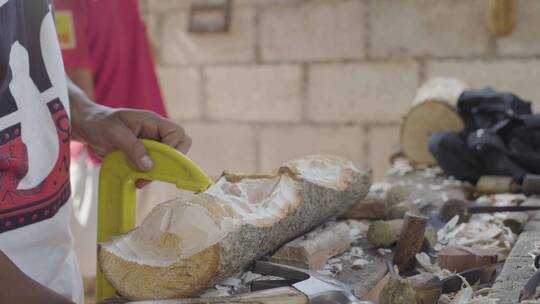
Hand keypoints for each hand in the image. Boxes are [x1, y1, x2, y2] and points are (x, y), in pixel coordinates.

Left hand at [71, 106, 191, 171]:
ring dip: (157, 172)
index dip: (173, 147)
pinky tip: (137, 180)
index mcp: (152, 121)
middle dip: (169, 162)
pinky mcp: (142, 155)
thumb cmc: (98, 123)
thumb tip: (149, 166)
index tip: (158, 159)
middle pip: (178, 146)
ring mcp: (149, 144)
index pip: (177, 133)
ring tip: (141, 179)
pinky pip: (153, 166)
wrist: (84, 126)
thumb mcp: (114, 133)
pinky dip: (148, 175)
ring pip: (166, 159)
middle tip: (153, 171)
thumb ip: (133, 147)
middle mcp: (155, 133)